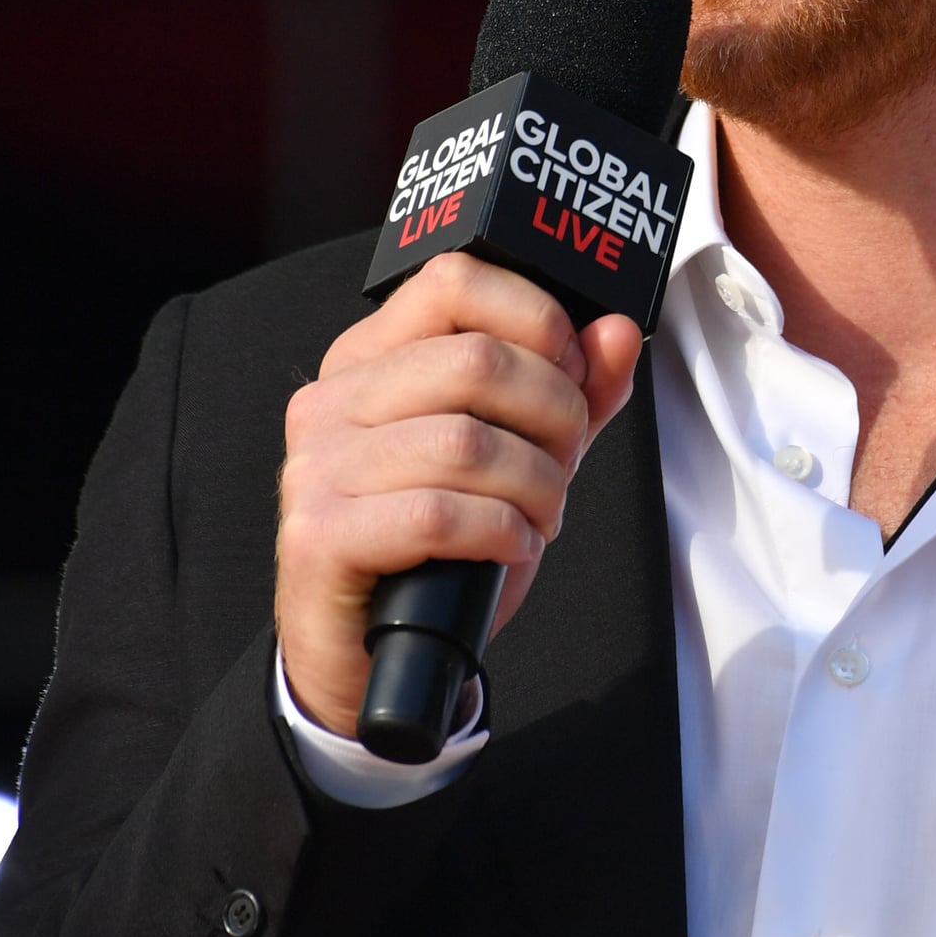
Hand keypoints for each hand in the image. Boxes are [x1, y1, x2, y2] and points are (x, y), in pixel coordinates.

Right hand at [275, 252, 642, 736]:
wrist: (371, 655)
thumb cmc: (442, 547)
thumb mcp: (519, 458)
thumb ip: (572, 394)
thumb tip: (619, 331)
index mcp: (371, 359)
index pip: (453, 281)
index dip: (536, 318)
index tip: (573, 371)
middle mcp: (331, 401)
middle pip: (476, 361)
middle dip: (554, 414)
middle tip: (566, 462)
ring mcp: (316, 467)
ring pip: (466, 443)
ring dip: (536, 486)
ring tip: (542, 516)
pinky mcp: (319, 535)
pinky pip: (437, 514)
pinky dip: (499, 532)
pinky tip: (511, 547)